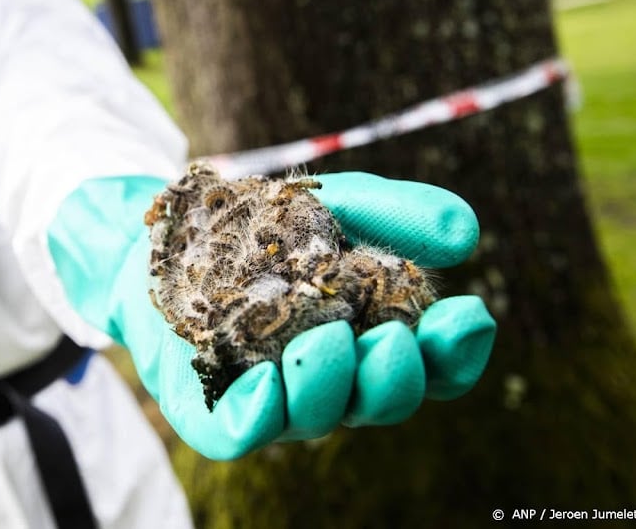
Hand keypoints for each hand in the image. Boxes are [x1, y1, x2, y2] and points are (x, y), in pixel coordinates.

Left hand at [48, 173, 495, 459]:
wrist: (169, 232)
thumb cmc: (264, 225)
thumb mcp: (336, 204)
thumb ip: (396, 212)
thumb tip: (466, 233)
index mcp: (374, 337)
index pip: (435, 366)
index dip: (458, 352)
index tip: (466, 313)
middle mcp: (333, 378)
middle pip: (381, 400)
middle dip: (394, 377)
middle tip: (389, 339)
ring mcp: (275, 397)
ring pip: (315, 418)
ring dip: (328, 387)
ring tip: (326, 342)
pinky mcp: (211, 407)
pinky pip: (239, 431)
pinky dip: (259, 415)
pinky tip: (266, 382)